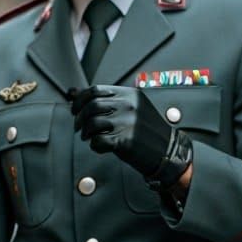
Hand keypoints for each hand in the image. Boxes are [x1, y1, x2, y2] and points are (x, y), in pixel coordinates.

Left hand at [71, 85, 192, 190]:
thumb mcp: (131, 108)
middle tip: (79, 128)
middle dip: (80, 118)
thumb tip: (73, 92)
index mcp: (130, 95)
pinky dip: (94, 146)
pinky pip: (98, 141)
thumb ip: (106, 100)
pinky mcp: (126, 141)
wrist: (168, 151)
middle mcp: (129, 106)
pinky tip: (100, 147)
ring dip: (85, 133)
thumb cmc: (146, 130)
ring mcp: (128, 123)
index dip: (80, 100)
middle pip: (91, 106)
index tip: (75, 110)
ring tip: (89, 138)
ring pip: (92, 123)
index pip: (95, 90)